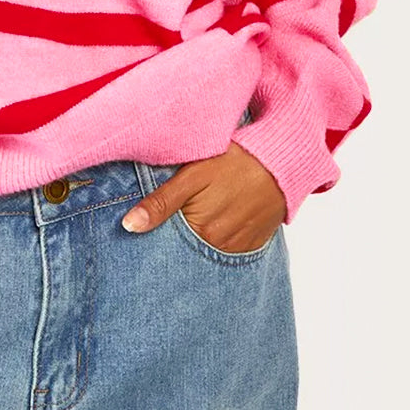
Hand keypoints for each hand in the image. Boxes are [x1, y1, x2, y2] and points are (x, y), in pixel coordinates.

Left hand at [120, 142, 286, 252]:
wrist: (281, 161)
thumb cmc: (234, 161)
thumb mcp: (193, 175)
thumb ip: (160, 202)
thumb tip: (128, 226)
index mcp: (202, 231)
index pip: (167, 243)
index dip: (155, 231)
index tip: (142, 224)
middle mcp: (220, 247)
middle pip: (186, 247)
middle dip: (174, 236)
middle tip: (178, 209)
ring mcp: (238, 249)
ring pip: (205, 249)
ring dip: (196, 236)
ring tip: (200, 209)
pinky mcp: (252, 245)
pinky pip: (227, 249)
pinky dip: (217, 237)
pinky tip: (217, 217)